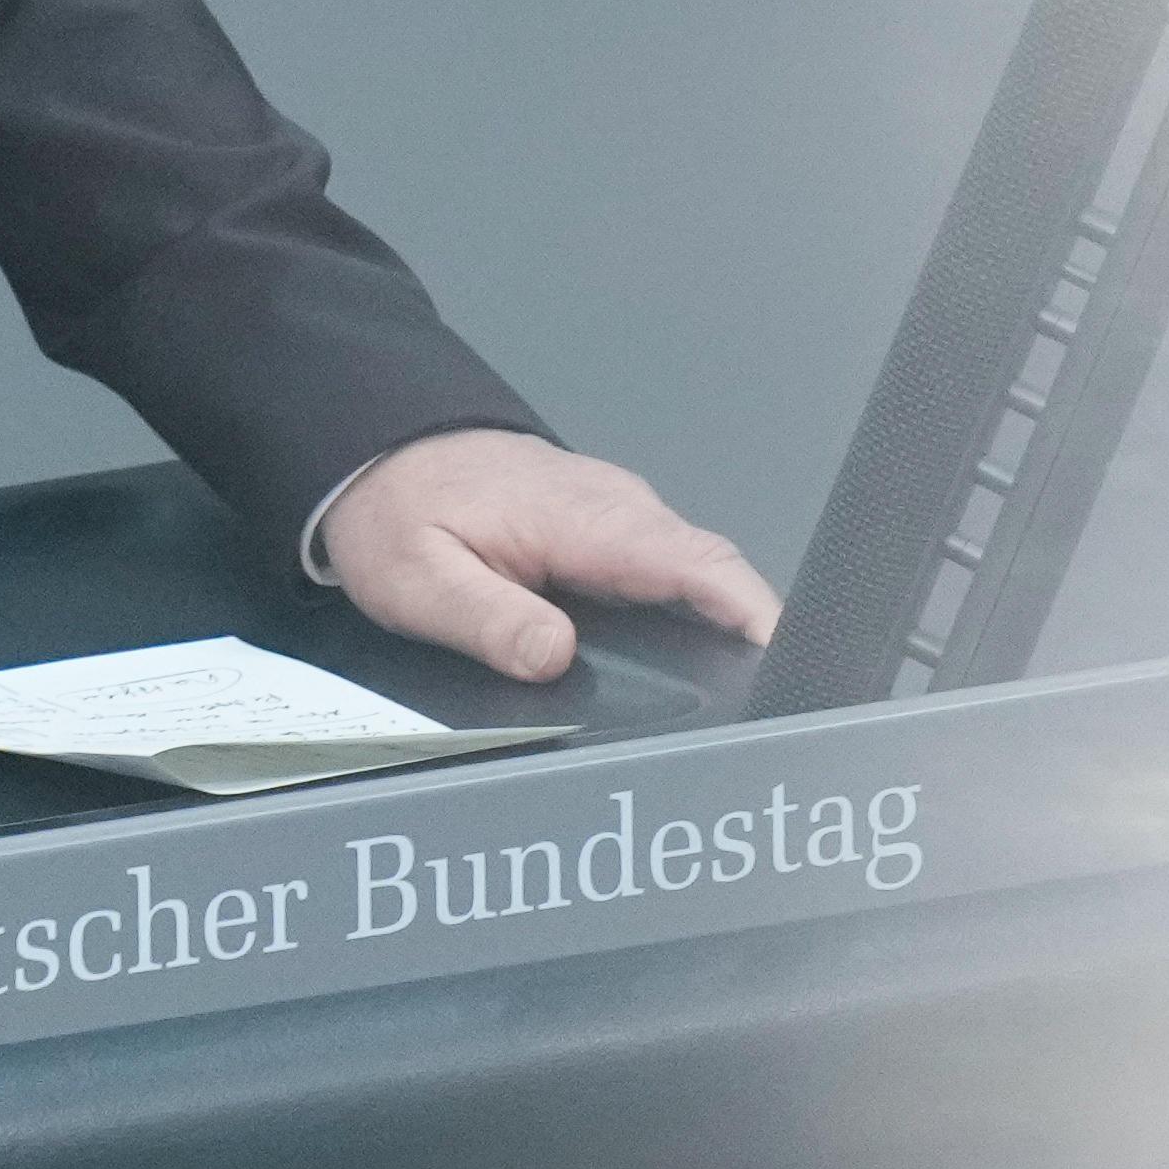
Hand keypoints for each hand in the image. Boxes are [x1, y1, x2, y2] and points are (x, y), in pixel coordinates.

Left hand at [320, 429, 780, 682]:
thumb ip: (489, 619)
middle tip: (767, 720)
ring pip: (695, 576)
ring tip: (739, 711)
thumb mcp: (420, 578)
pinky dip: (689, 616)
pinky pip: (667, 574)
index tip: (793, 668)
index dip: (756, 617)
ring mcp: (618, 517)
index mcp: (586, 518)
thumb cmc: (397, 510)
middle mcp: (619, 510)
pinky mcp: (606, 532)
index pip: (700, 564)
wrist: (376, 448)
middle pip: (715, 578)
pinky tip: (687, 671)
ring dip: (723, 633)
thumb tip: (555, 658)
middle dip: (753, 643)